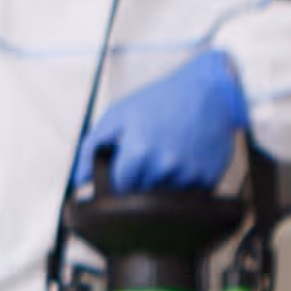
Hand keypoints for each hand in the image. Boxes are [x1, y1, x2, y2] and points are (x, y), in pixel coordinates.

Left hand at [78, 49, 248, 195]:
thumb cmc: (160, 101)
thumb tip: (80, 180)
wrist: (209, 92)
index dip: (117, 179)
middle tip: (146, 157)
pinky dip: (181, 185)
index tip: (122, 169)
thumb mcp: (118, 115)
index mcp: (139, 152)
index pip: (118, 188)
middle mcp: (165, 166)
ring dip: (159, 184)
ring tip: (165, 156)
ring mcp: (189, 174)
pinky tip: (182, 161)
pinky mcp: (209, 178)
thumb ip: (92, 148)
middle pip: (139, 195)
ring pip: (162, 198)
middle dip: (137, 181)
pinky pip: (186, 196)